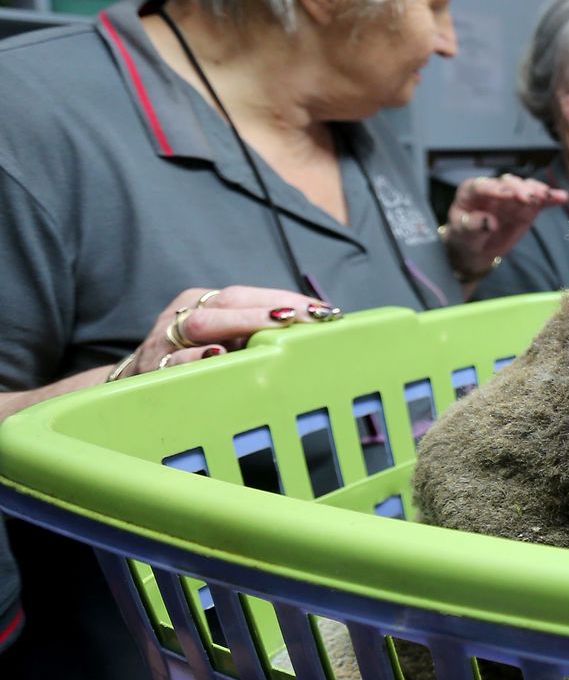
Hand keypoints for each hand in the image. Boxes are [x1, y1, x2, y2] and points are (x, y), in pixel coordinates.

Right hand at [107, 286, 338, 381]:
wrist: (133, 385)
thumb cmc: (189, 360)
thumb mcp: (220, 342)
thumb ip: (254, 335)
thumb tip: (313, 334)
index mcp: (202, 302)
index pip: (248, 295)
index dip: (287, 300)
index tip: (325, 310)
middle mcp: (183, 315)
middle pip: (228, 302)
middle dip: (272, 309)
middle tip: (309, 316)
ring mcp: (165, 341)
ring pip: (202, 324)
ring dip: (241, 323)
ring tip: (277, 323)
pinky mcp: (153, 369)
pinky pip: (176, 362)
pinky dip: (197, 359)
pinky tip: (219, 356)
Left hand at [442, 173, 568, 280]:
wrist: (478, 248)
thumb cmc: (466, 238)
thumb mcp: (463, 235)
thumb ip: (473, 226)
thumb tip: (488, 222)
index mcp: (472, 192)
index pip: (481, 186)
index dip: (493, 189)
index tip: (506, 194)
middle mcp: (494, 189)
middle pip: (507, 184)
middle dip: (519, 189)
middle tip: (529, 198)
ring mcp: (513, 196)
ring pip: (526, 188)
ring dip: (537, 190)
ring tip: (546, 196)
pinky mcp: (527, 206)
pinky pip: (540, 200)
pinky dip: (551, 198)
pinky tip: (562, 197)